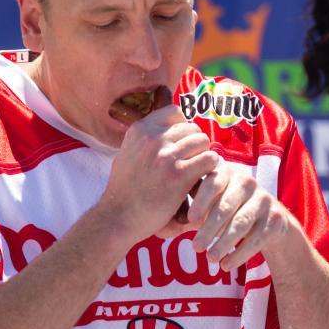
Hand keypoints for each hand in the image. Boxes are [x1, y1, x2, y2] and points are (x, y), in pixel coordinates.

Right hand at [99, 104, 219, 239]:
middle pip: (193, 129)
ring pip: (203, 142)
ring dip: (203, 157)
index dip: (184, 128)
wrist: (118, 216)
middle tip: (190, 163)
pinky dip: (210, 170)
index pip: (175, 112)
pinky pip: (210, 160)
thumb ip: (146, 139)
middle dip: (195, 146)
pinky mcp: (179, 174)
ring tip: (195, 173)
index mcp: (140, 129)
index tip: (182, 145)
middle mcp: (153, 137)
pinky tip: (200, 180)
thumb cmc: (125, 189)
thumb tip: (170, 127)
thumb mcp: (128, 152)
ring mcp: (166, 155)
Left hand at [187, 161, 292, 270]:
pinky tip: (226, 265)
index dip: (201, 201)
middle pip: (226, 206)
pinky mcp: (276, 219)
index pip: (213, 183)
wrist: (270, 220)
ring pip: (241, 223)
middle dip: (209, 228)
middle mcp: (247, 183)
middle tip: (195, 247)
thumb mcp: (211, 205)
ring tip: (210, 259)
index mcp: (227, 175)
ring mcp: (264, 200)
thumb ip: (191, 211)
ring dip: (224, 243)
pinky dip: (239, 254)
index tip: (191, 220)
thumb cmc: (228, 211)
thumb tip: (167, 227)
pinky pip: (256, 239)